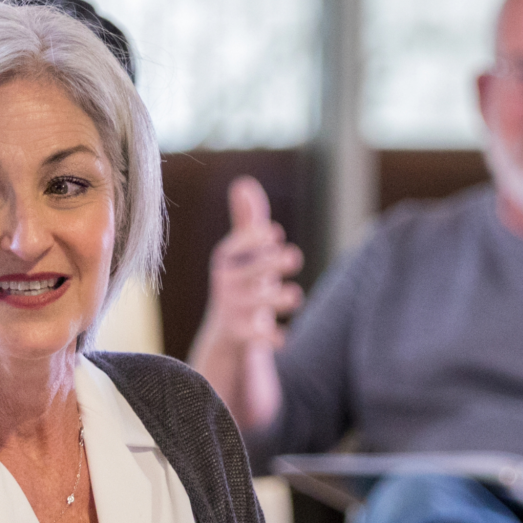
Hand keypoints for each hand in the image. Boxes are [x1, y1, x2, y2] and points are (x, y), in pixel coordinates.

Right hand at [201, 177, 304, 351]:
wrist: (229, 334)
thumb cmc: (243, 282)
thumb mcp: (244, 252)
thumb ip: (247, 220)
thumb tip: (244, 182)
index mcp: (228, 261)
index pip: (236, 246)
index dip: (253, 240)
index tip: (274, 233)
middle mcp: (227, 284)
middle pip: (247, 273)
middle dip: (269, 263)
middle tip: (293, 256)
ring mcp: (232, 310)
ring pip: (254, 304)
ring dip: (276, 299)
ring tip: (296, 296)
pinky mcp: (240, 336)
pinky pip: (253, 337)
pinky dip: (270, 338)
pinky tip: (285, 340)